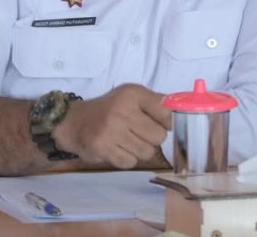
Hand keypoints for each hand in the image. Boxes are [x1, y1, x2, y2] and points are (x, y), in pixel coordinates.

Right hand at [53, 83, 171, 168]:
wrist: (74, 122)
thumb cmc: (109, 109)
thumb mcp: (130, 96)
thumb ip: (156, 103)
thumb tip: (182, 114)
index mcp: (132, 94)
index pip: (166, 112)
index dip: (167, 123)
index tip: (159, 124)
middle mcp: (122, 110)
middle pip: (159, 137)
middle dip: (152, 139)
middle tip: (139, 134)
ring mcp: (111, 130)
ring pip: (147, 152)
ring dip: (139, 150)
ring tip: (126, 141)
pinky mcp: (103, 148)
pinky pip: (130, 163)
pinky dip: (126, 159)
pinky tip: (117, 149)